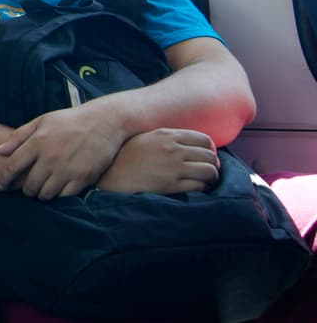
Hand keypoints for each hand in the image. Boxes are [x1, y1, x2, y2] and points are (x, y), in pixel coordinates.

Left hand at [0, 102, 128, 199]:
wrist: (104, 122)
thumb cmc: (69, 121)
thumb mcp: (42, 122)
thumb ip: (19, 136)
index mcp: (38, 142)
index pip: (13, 166)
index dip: (4, 179)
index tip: (1, 185)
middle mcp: (51, 157)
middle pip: (29, 185)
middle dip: (26, 189)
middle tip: (28, 188)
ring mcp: (67, 169)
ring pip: (46, 194)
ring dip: (41, 194)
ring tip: (42, 190)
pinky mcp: (83, 178)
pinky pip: (65, 196)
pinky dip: (59, 195)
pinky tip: (58, 189)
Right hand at [96, 128, 218, 194]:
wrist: (110, 174)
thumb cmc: (125, 156)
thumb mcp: (146, 139)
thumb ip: (167, 138)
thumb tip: (189, 144)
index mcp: (167, 135)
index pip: (204, 139)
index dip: (210, 149)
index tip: (207, 156)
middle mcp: (173, 150)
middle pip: (210, 155)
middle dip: (213, 164)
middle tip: (209, 170)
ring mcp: (173, 168)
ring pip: (209, 171)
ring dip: (211, 177)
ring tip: (206, 180)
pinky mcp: (172, 185)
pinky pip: (199, 186)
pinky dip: (203, 187)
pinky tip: (196, 188)